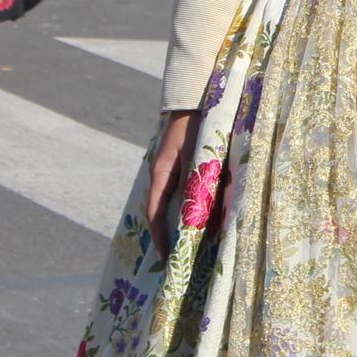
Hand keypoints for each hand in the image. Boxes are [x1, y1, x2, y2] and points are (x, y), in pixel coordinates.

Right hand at [145, 110, 200, 254]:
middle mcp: (162, 175)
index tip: (167, 256)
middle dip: (169, 233)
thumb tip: (192, 212)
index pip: (155, 213)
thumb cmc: (195, 126)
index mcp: (160, 175)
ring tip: (192, 242)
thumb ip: (193, 182)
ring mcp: (170, 170)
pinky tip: (201, 214)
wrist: (194, 100)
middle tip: (180, 256)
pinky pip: (181, 191)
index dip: (160, 236)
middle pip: (161, 211)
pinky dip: (189, 205)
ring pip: (172, 202)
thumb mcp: (195, 155)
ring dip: (180, 220)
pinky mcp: (181, 165)